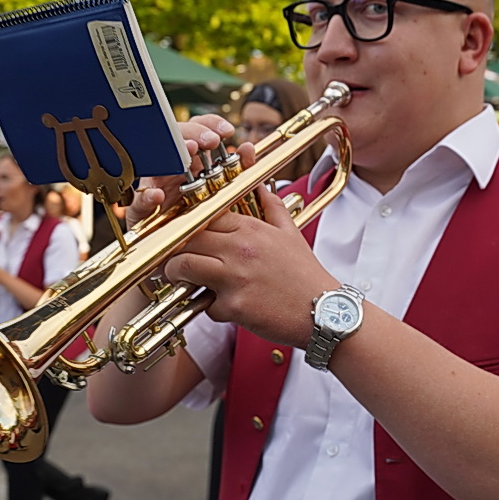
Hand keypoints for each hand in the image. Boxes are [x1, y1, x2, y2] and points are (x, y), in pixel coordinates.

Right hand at [125, 114, 250, 226]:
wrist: (179, 251)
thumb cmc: (201, 219)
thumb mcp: (222, 193)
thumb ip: (237, 170)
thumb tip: (248, 147)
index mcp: (191, 162)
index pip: (197, 130)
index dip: (210, 124)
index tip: (228, 130)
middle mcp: (170, 169)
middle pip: (175, 139)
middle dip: (194, 133)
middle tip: (210, 140)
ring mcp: (153, 187)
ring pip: (155, 161)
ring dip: (173, 153)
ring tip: (189, 151)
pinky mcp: (140, 211)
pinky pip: (139, 201)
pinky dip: (147, 196)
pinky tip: (158, 195)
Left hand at [164, 186, 335, 347]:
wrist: (324, 311)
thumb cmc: (305, 275)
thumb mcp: (291, 234)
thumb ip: (273, 208)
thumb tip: (264, 188)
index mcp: (251, 229)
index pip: (204, 216)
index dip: (188, 225)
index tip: (183, 234)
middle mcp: (240, 249)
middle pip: (187, 238)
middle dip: (175, 249)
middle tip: (174, 258)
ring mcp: (236, 277)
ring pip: (184, 266)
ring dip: (177, 275)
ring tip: (181, 280)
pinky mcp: (235, 306)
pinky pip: (206, 305)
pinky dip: (209, 309)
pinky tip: (222, 308)